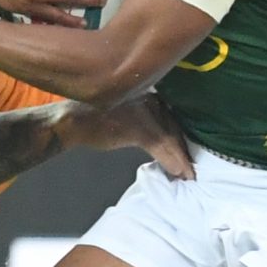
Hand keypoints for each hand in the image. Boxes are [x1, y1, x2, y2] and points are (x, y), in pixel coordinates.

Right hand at [64, 93, 194, 179]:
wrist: (74, 120)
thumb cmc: (96, 117)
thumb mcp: (126, 112)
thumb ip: (143, 117)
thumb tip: (160, 137)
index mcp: (148, 92)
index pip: (171, 115)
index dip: (180, 136)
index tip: (186, 151)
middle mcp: (150, 98)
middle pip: (173, 127)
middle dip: (183, 149)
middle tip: (191, 168)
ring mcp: (145, 113)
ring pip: (170, 138)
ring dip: (181, 159)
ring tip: (188, 174)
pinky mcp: (138, 129)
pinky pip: (160, 148)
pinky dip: (171, 162)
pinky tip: (179, 172)